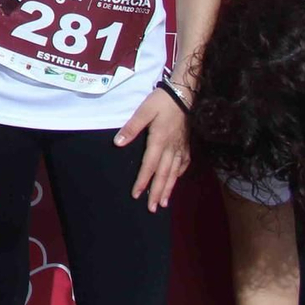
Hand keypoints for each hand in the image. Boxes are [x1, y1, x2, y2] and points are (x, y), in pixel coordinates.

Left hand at [118, 89, 190, 211]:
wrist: (183, 95)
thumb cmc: (161, 102)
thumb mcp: (143, 112)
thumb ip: (131, 128)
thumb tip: (118, 143)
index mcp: (159, 141)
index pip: (149, 166)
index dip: (143, 181)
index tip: (137, 195)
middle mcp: (171, 148)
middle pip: (163, 174)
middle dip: (157, 193)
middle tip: (153, 209)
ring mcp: (181, 148)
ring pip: (174, 173)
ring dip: (168, 188)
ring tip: (164, 203)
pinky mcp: (186, 145)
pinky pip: (183, 164)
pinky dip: (178, 175)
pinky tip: (175, 181)